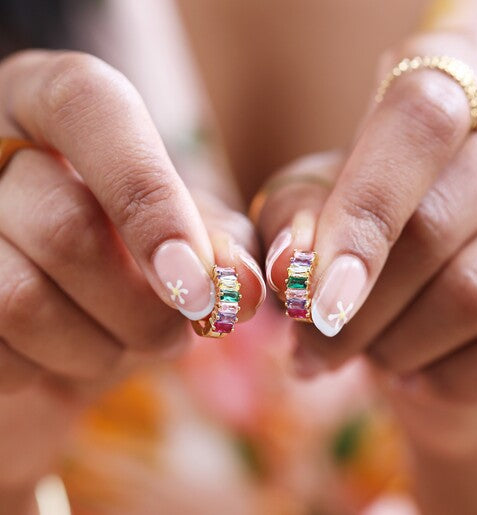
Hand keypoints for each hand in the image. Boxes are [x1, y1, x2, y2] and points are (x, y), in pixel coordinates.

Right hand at [0, 49, 263, 496]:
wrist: (72, 292)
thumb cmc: (137, 244)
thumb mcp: (185, 223)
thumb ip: (216, 242)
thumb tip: (239, 288)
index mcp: (51, 101)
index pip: (89, 107)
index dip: (150, 201)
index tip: (196, 285)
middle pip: (67, 230)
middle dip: (144, 309)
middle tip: (180, 329)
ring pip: (22, 302)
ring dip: (100, 348)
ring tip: (129, 341)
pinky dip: (51, 372)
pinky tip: (70, 351)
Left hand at [259, 29, 476, 441]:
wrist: (430, 258)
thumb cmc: (361, 220)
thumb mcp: (316, 198)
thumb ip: (293, 219)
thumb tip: (288, 268)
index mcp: (454, 72)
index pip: (418, 117)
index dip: (362, 214)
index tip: (316, 298)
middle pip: (434, 225)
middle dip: (357, 309)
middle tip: (315, 342)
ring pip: (475, 292)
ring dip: (396, 345)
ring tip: (363, 349)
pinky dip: (444, 376)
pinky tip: (412, 368)